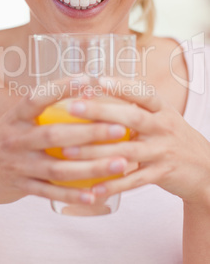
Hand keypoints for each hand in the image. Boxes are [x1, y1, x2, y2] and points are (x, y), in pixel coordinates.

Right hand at [0, 77, 127, 210]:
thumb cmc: (6, 140)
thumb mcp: (16, 120)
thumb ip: (43, 109)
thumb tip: (85, 90)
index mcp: (15, 117)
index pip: (37, 97)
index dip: (62, 87)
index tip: (89, 79)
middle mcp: (15, 139)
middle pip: (54, 135)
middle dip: (89, 132)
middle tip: (119, 129)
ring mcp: (18, 165)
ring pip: (58, 168)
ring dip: (91, 167)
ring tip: (120, 163)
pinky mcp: (21, 186)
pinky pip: (50, 193)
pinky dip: (73, 194)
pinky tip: (96, 195)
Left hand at [63, 77, 209, 205]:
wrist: (205, 168)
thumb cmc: (172, 136)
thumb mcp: (162, 116)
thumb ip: (136, 106)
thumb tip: (95, 91)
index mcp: (162, 109)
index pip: (143, 93)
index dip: (121, 86)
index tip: (98, 80)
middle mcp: (163, 127)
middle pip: (132, 117)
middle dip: (101, 111)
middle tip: (73, 107)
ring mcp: (162, 151)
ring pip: (127, 150)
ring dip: (97, 151)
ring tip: (69, 150)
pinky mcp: (162, 174)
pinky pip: (134, 180)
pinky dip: (113, 184)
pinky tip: (92, 187)